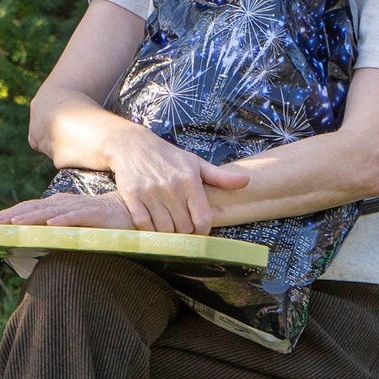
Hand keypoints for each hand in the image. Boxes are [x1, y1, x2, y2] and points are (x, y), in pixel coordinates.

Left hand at [0, 193, 138, 229]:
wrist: (134, 211)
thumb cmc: (103, 220)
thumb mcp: (76, 224)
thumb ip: (58, 229)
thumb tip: (37, 241)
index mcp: (60, 205)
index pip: (31, 207)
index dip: (12, 212)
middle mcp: (66, 203)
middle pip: (35, 207)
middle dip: (13, 214)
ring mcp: (80, 208)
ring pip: (51, 211)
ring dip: (31, 217)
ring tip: (14, 223)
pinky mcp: (95, 215)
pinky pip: (77, 217)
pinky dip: (63, 220)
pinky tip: (51, 224)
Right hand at [95, 123, 247, 233]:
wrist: (133, 146)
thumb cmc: (168, 156)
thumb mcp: (195, 163)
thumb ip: (220, 177)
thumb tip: (246, 182)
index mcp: (189, 181)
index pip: (203, 218)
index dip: (203, 230)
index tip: (199, 231)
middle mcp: (171, 188)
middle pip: (184, 227)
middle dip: (185, 231)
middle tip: (182, 227)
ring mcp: (150, 193)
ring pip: (164, 229)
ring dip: (168, 233)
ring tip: (169, 226)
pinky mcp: (132, 197)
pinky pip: (144, 224)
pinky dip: (150, 230)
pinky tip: (153, 224)